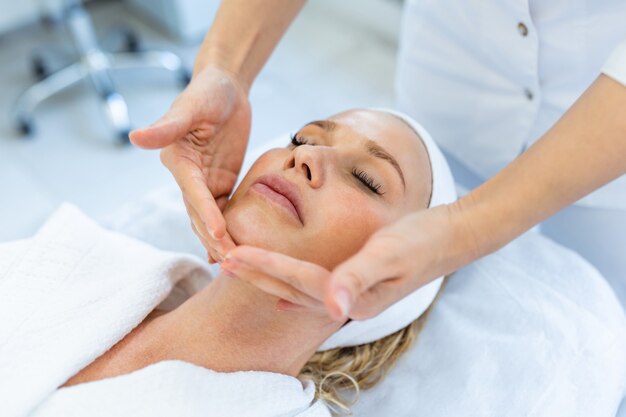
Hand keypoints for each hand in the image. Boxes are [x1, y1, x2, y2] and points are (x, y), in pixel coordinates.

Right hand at [129, 66, 250, 262]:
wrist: (225, 89)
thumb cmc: (207, 92)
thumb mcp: (191, 106)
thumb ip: (168, 125)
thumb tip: (134, 137)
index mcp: (178, 160)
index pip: (193, 192)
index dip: (206, 213)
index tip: (220, 232)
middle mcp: (187, 176)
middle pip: (199, 213)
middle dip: (213, 236)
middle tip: (233, 259)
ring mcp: (204, 182)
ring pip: (209, 218)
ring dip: (219, 240)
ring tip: (235, 262)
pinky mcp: (220, 183)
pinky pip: (223, 211)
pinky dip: (226, 231)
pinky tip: (234, 251)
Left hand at [223, 204, 477, 319]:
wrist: (449, 237)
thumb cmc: (421, 240)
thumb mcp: (389, 254)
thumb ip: (358, 279)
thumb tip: (333, 308)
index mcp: (353, 298)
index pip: (299, 281)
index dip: (265, 267)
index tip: (233, 254)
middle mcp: (348, 302)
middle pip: (291, 290)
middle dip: (256, 275)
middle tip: (222, 260)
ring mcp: (351, 295)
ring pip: (297, 289)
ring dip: (267, 278)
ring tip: (238, 267)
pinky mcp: (354, 284)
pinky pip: (312, 288)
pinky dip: (291, 285)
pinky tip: (279, 293)